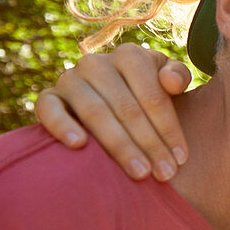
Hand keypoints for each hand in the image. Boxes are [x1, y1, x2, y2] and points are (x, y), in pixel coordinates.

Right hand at [35, 44, 191, 180]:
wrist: (111, 97)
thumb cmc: (148, 92)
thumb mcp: (169, 80)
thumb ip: (178, 75)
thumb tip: (170, 81)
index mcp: (130, 55)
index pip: (153, 96)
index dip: (169, 129)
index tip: (181, 158)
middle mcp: (97, 63)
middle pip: (127, 108)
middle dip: (149, 144)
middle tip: (164, 173)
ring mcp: (70, 78)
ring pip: (95, 113)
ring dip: (119, 146)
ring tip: (139, 173)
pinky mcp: (48, 97)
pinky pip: (49, 110)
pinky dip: (62, 126)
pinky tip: (79, 146)